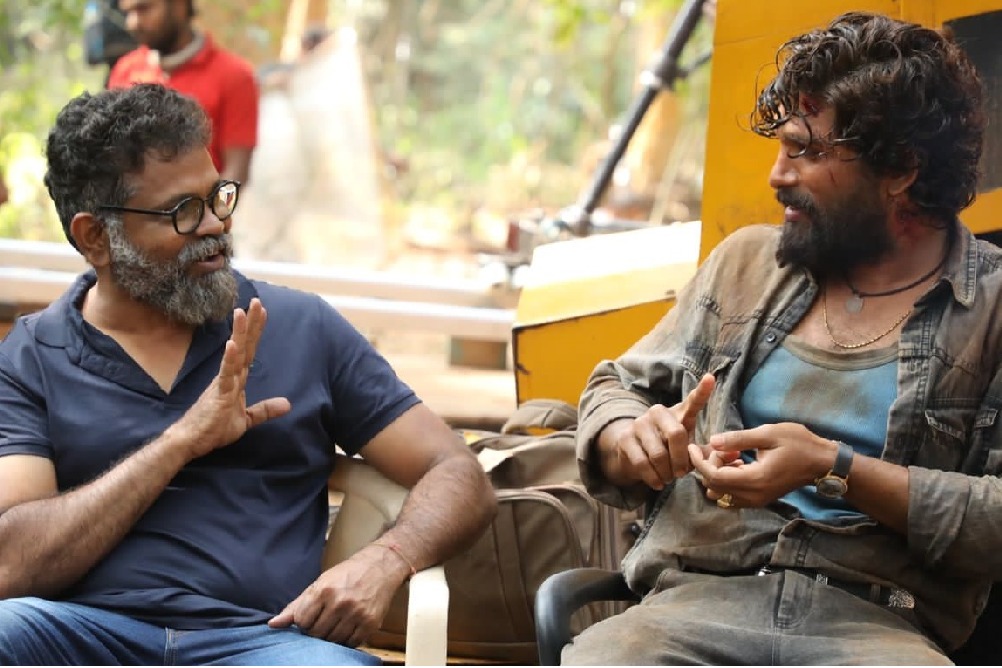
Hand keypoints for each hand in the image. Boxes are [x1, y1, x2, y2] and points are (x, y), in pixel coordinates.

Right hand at [173, 299, 290, 458]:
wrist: (190, 442)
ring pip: (234, 354)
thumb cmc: (213, 428)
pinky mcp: (217, 394)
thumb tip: (287, 404)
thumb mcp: (246, 419)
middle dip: (250, 324)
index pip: (249, 351)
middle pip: (243, 346)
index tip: (262, 312)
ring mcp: (223, 383)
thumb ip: (265, 410)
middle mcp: (229, 376)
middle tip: (257, 301)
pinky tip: (232, 344)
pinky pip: (225, 374)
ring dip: (239, 333)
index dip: (256, 332)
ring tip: (242, 312)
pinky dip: (229, 359)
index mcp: (235, 379)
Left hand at [268, 546, 404, 646]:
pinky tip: (348, 626)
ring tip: (336, 622)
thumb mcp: (319, 584)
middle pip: (316, 634)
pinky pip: (351, 643)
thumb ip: (296, 606)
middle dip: (316, 630)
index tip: (311, 616)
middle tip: (324, 620)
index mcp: (324, 590)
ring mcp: (357, 614)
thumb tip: (273, 625)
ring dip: (331, 636)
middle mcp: (341, 602)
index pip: (302, 622)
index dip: (304, 622)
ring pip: (333, 641)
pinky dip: (347, 639)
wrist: (380, 566)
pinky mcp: (371, 623)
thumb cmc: (347, 574)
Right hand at [603, 374, 716, 489]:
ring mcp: (640, 424)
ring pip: (659, 453)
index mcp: (679, 414)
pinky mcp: (625, 439)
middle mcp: (658, 413)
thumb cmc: (667, 450)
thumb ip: (708, 452)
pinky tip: (657, 482)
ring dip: (666, 472)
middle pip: (676, 434)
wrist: (631, 455)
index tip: (711, 378)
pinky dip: (653, 477)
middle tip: (682, 474)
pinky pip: (642, 463)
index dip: (702, 391)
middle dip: (681, 460)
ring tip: (668, 478)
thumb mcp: (688, 450)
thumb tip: (735, 454)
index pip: (692, 401)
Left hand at [688, 422, 836, 507]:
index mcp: (754, 480)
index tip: (693, 446)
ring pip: (721, 492)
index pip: (713, 476)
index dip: (699, 462)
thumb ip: (738, 438)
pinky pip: (732, 494)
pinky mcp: (759, 499)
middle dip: (709, 465)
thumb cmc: (799, 444)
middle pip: (713, 486)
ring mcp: (756, 501)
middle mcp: (752, 496)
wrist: (822, 463)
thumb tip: (712, 441)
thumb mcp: (768, 434)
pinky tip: (738, 460)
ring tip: (731, 451)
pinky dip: (727, 478)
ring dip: (718, 472)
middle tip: (721, 445)